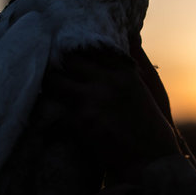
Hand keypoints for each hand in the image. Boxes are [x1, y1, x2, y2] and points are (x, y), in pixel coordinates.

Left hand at [42, 47, 180, 179]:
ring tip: (43, 92)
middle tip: (46, 68)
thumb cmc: (151, 126)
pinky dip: (49, 117)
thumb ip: (134, 61)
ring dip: (47, 87)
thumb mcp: (147, 87)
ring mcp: (92, 99)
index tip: (64, 50)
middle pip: (69, 60)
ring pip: (54, 82)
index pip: (91, 48)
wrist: (152, 160)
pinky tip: (46, 119)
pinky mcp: (81, 121)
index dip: (75, 49)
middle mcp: (108, 79)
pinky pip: (53, 112)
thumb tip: (131, 35)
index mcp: (124, 70)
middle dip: (57, 63)